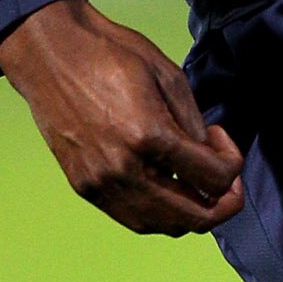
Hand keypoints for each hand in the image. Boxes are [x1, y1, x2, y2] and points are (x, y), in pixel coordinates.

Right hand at [0, 0, 243, 234]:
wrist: (50, 54)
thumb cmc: (109, 54)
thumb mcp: (169, 76)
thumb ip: (195, 124)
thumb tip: (212, 156)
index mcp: (149, 136)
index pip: (214, 179)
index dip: (232, 161)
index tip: (221, 137)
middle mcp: (124, 169)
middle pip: (196, 217)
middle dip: (224, 202)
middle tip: (224, 178)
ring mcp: (101, 184)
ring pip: (165, 227)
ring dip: (191, 211)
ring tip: (195, 181)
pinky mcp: (85, 188)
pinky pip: (135, 219)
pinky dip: (161, 213)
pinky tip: (167, 186)